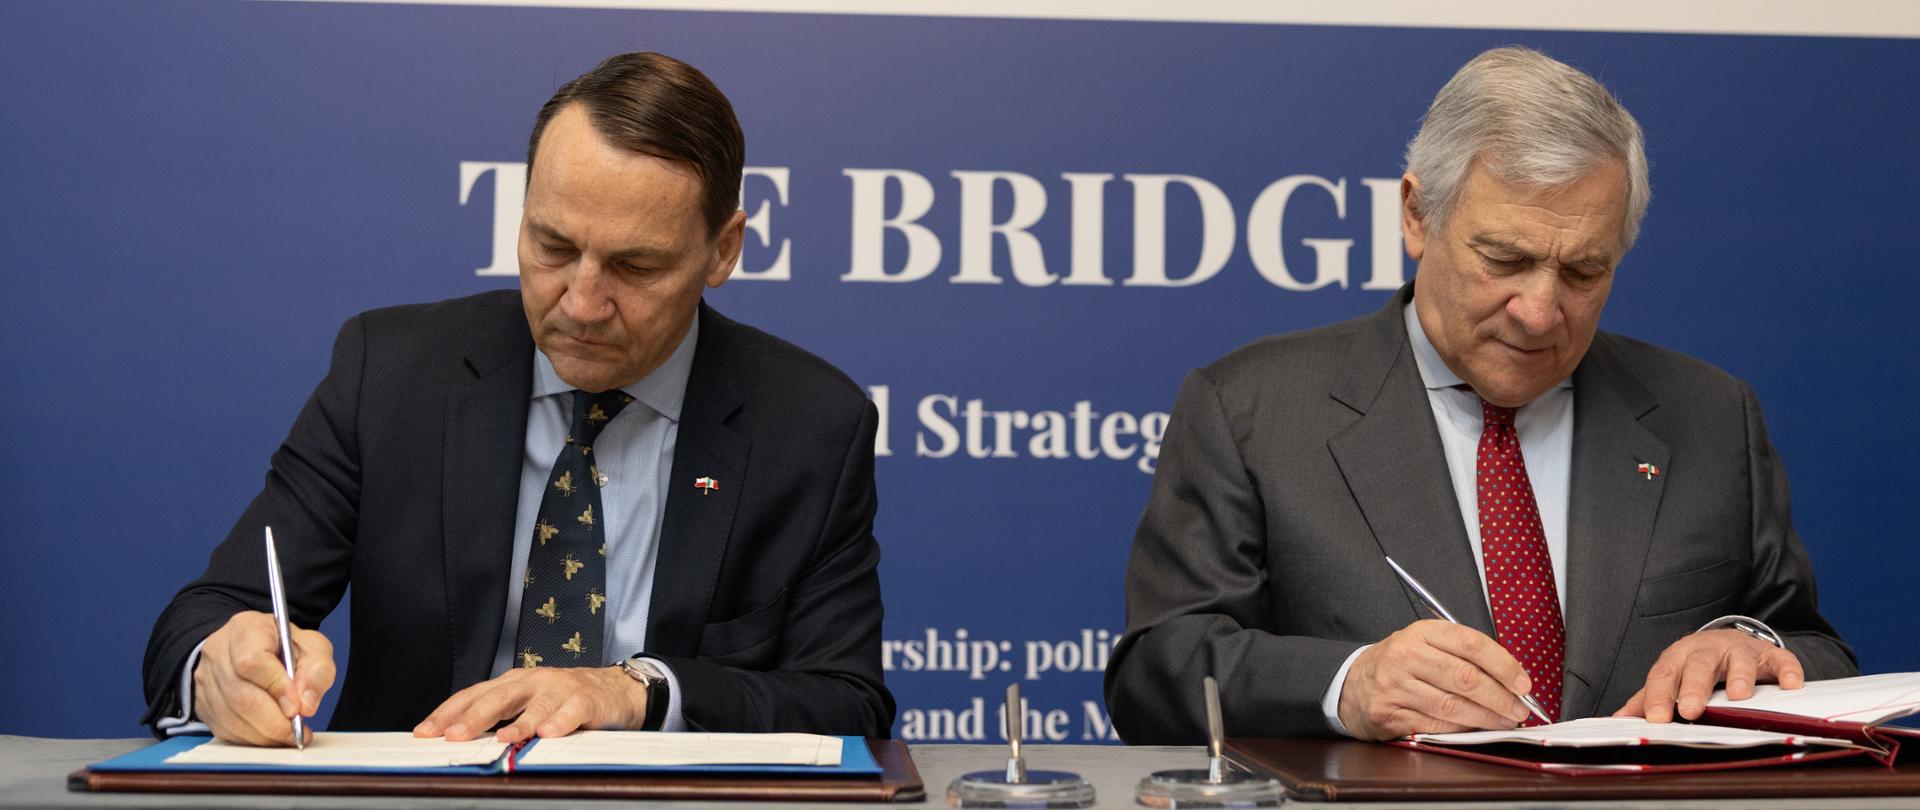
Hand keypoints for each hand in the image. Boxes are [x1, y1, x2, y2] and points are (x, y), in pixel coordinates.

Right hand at [193, 611, 335, 746]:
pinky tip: (271, 735)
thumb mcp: (312, 646)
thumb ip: (317, 671)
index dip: (276, 688)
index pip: (253, 662)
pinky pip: (226, 731)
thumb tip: (306, 705)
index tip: (296, 707)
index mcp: (246, 630)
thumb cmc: (283, 645)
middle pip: (241, 697)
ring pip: (232, 719)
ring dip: (265, 735)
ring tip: (289, 734)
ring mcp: (206, 681)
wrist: (253, 646)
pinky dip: (252, 739)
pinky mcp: (203, 705)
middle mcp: (218, 654)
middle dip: (274, 721)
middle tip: (297, 730)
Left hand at [413, 666, 647, 743]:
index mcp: (512, 683)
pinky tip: (550, 734)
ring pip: (536, 704)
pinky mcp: (587, 699)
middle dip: (474, 716)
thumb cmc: (564, 700)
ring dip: (520, 723)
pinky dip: (561, 722)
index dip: (447, 713)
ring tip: (504, 740)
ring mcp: (560, 688)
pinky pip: (572, 710)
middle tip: (454, 734)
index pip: (473, 695)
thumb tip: (456, 740)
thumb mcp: (526, 705)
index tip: (424, 732)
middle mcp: (532, 682)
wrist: (616, 689)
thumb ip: (498, 719)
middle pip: (498, 697)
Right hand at [1337, 620, 1533, 739]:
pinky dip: (1461, 729)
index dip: (1503, 664)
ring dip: (1486, 717)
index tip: (1523, 683)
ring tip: (1504, 721)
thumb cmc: (1399, 665)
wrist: (1350, 684)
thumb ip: (1462, 655)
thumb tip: (1510, 679)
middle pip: (1464, 678)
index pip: (1470, 643)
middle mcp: (1405, 656)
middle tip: (1520, 709)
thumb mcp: (1424, 645)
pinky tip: (1475, 729)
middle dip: (1500, 697)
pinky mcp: (1389, 714)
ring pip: (1452, 705)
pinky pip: (1435, 725)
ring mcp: (1395, 686)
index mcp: (1421, 633)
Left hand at [1613, 629, 1803, 722]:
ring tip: (1740, 696)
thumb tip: (1618, 720)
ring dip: (1740, 677)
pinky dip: (1786, 671)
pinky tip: (1790, 685)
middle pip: (1699, 665)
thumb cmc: (1695, 666)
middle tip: (1691, 710)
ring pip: (1740, 659)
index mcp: (1678, 657)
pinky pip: (1780, 659)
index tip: (1657, 719)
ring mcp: (1740, 650)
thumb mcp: (1671, 678)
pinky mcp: (1769, 655)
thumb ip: (1647, 698)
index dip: (1659, 696)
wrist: (1729, 641)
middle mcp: (1707, 650)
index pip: (1664, 675)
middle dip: (1695, 687)